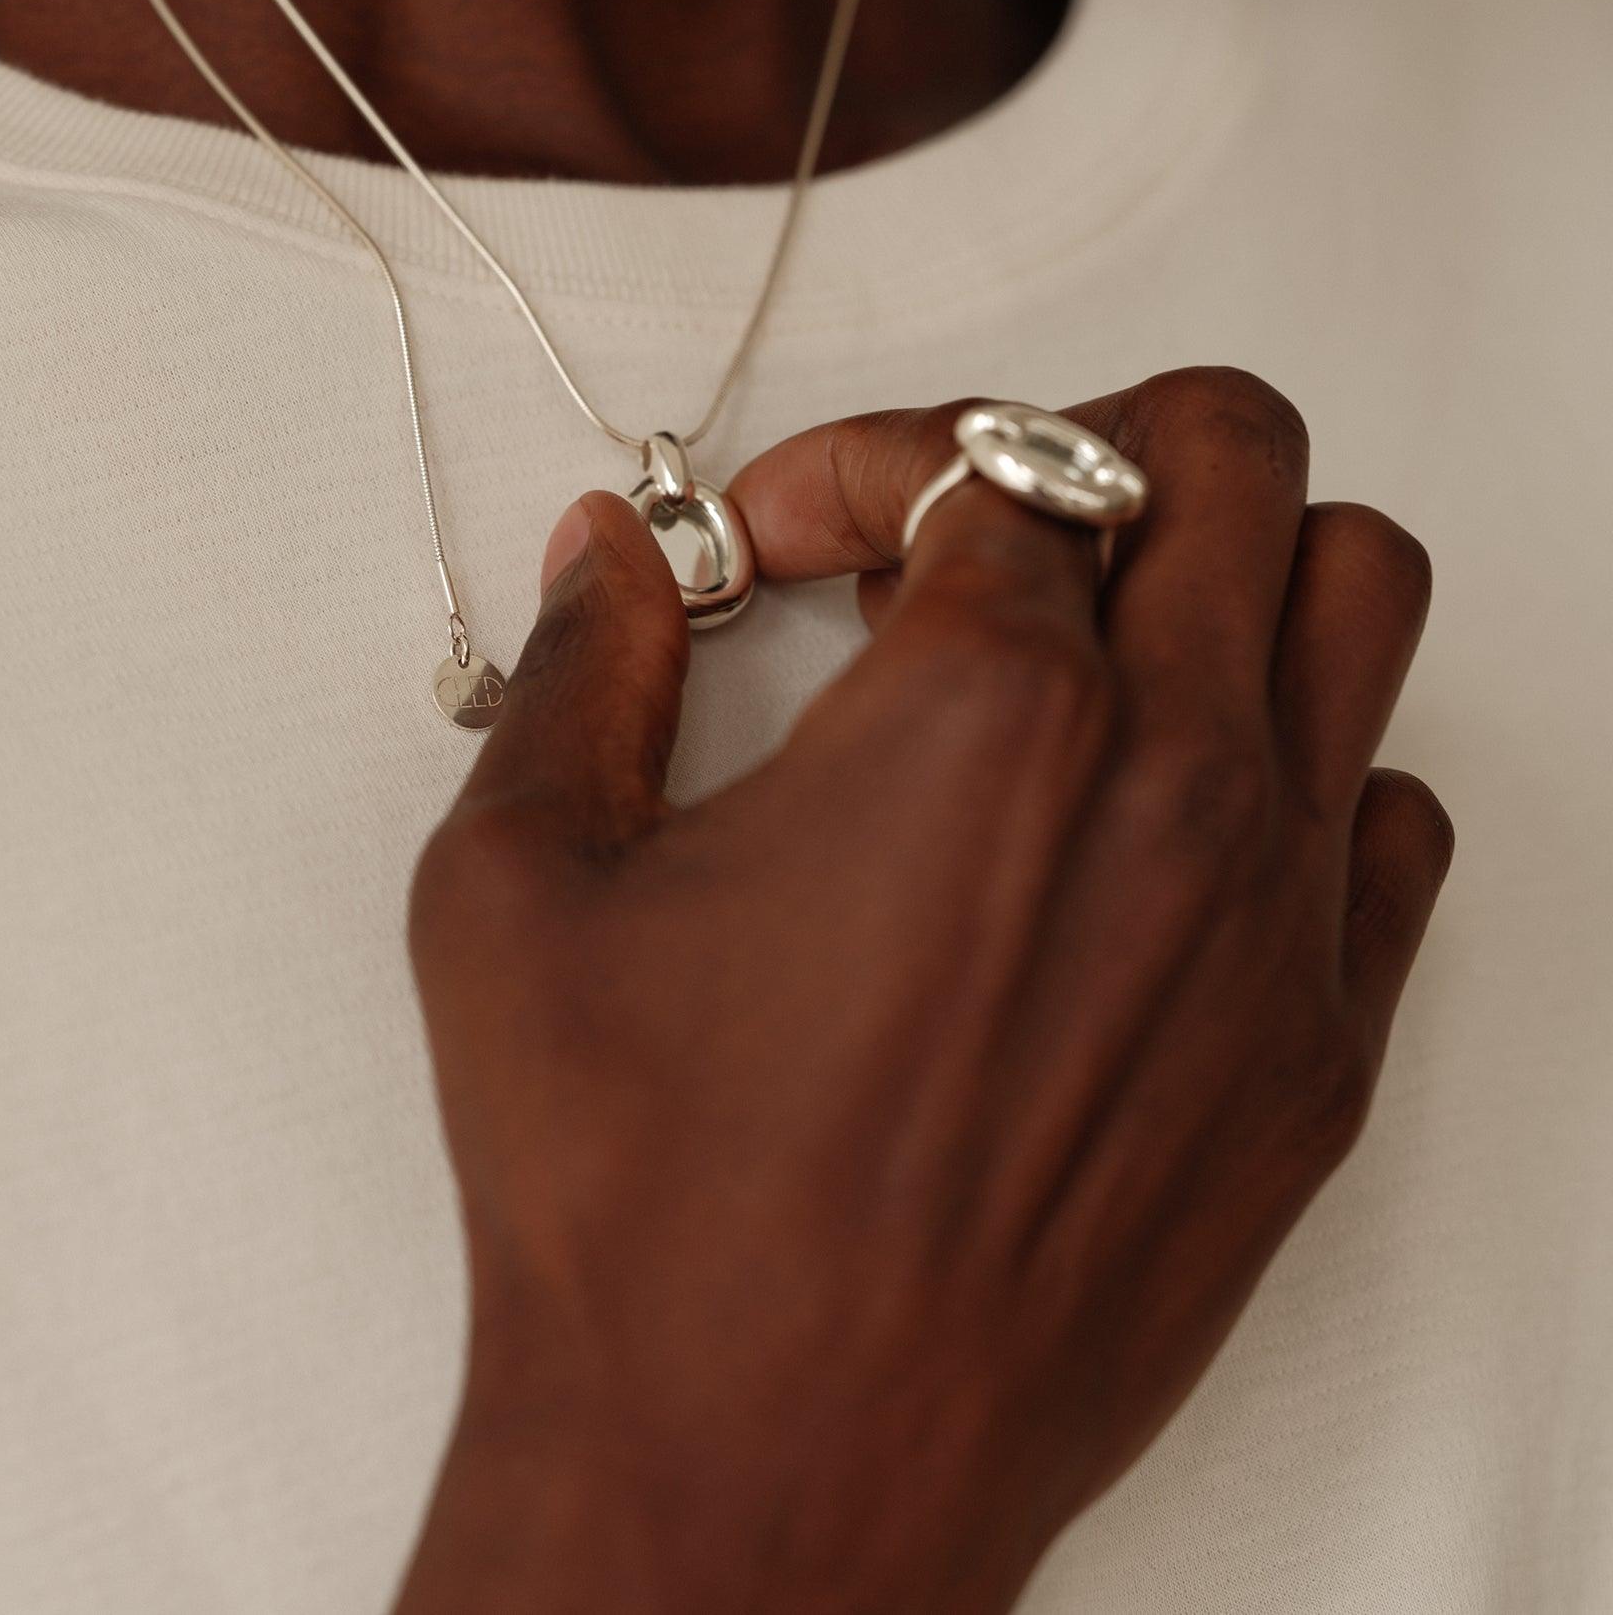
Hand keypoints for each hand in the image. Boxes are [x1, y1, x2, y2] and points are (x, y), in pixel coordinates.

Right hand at [394, 368, 1450, 1614]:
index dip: (855, 462)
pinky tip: (1159, 829)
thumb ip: (578, 665)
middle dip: (1088, 437)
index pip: (984, 451)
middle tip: (970, 528)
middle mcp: (1169, 782)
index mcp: (984, 711)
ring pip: (1359, 595)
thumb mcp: (519, 883)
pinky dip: (1306, 766)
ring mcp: (1274, 919)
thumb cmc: (639, 1205)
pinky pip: (1397, 817)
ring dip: (1229, 565)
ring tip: (1091, 638)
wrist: (758, 1480)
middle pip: (1230, 451)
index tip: (779, 543)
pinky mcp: (1317, 1056)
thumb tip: (609, 555)